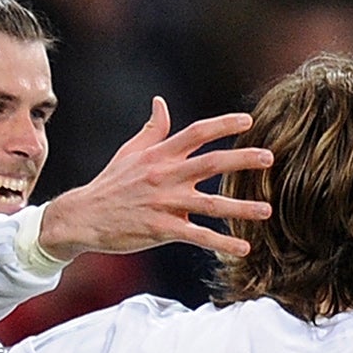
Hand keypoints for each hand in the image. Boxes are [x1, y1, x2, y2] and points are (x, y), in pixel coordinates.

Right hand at [38, 101, 273, 258]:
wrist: (83, 217)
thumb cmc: (110, 184)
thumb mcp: (129, 152)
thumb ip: (152, 130)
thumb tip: (161, 102)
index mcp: (159, 154)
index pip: (196, 133)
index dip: (223, 124)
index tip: (249, 120)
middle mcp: (165, 175)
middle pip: (211, 163)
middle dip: (242, 159)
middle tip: (269, 158)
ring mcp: (164, 203)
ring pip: (210, 204)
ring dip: (241, 208)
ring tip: (267, 210)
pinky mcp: (161, 229)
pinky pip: (198, 236)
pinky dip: (221, 243)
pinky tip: (243, 249)